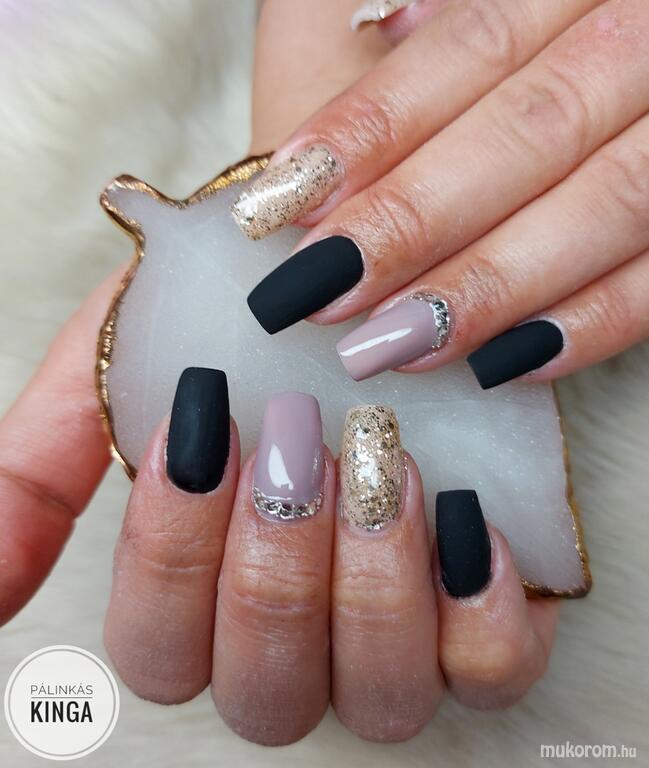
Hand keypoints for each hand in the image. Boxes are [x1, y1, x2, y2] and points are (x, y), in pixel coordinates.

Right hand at [0, 276, 556, 744]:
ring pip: (378, 695)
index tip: (201, 427)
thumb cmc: (224, 328)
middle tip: (290, 433)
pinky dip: (475, 608)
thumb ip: (39, 471)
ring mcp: (392, 641)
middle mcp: (294, 644)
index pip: (160, 649)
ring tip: (376, 456)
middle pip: (265, 689)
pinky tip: (458, 512)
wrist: (344, 279)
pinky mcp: (481, 617)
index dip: (171, 554)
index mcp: (202, 603)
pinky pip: (489, 670)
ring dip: (370, 580)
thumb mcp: (118, 374)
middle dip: (274, 565)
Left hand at [235, 0, 648, 387]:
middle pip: (528, 133)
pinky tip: (499, 364)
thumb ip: (448, 5)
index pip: (469, 48)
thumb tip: (384, 27)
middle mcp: (646, 42)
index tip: (283, 201)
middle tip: (321, 293)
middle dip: (415, 221)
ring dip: (488, 287)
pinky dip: (590, 323)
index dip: (372, 129)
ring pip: (604, 207)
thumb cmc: (563, 31)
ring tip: (388, 345)